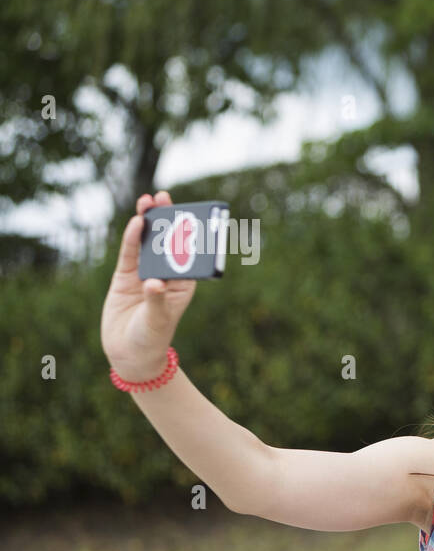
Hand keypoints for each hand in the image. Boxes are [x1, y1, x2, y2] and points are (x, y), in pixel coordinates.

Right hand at [100, 191, 197, 380]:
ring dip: (148, 221)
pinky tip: (136, 222)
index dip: (189, 233)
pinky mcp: (125, 277)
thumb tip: (153, 284)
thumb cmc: (151, 338)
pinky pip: (129, 253)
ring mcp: (144, 273)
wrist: (129, 353)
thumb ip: (155, 301)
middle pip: (167, 242)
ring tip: (149, 201)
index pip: (188, 254)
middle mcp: (166, 275)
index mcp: (183, 284)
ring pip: (147, 243)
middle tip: (165, 197)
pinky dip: (132, 238)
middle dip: (167, 219)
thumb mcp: (156, 321)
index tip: (191, 215)